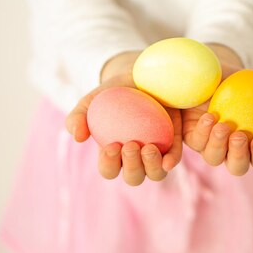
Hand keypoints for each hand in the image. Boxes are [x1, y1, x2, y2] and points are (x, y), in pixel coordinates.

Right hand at [65, 51, 182, 185]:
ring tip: (148, 148)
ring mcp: (156, 153)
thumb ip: (79, 116)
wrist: (141, 76)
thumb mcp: (94, 100)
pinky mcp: (174, 143)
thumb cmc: (114, 92)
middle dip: (131, 166)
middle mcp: (136, 158)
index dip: (109, 164)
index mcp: (113, 153)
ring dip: (151, 167)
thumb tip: (77, 136)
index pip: (109, 169)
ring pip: (156, 174)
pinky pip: (174, 158)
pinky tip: (168, 159)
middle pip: (134, 177)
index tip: (112, 146)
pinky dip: (171, 161)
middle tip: (130, 146)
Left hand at [182, 44, 252, 175]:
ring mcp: (209, 144)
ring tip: (222, 125)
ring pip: (213, 158)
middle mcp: (231, 149)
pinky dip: (203, 132)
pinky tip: (209, 117)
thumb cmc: (245, 84)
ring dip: (218, 145)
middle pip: (237, 167)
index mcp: (252, 144)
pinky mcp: (191, 134)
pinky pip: (195, 142)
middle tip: (239, 136)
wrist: (217, 67)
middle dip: (238, 156)